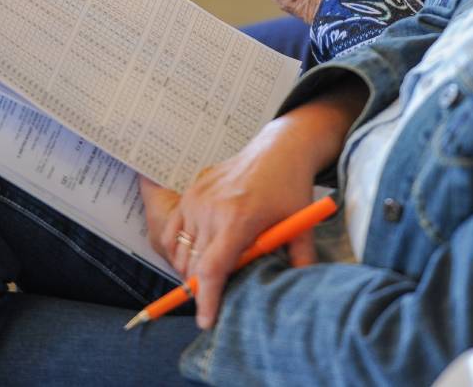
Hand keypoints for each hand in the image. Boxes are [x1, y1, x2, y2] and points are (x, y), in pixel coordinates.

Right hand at [140, 80, 366, 328]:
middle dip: (201, 289)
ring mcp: (196, 199)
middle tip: (216, 300)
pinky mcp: (189, 193)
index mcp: (238, 219)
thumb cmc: (290, 188)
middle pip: (193, 266)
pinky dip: (179, 250)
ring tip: (210, 273)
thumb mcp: (301, 225)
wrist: (276, 149)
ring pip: (180, 252)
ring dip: (189, 270)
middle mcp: (211, 209)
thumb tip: (297, 294)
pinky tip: (196, 253)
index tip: (206, 322)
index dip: (206, 300)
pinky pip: (171, 232)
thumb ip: (301, 260)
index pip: (212, 269)